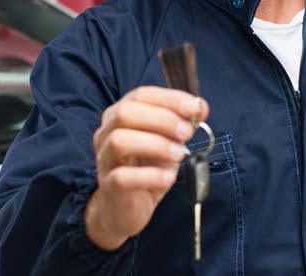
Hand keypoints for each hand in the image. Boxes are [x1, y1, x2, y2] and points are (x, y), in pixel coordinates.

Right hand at [84, 86, 208, 250]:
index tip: (196, 108)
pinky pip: (123, 177)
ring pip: (119, 141)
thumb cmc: (146, 171)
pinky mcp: (109, 187)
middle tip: (187, 133)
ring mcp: (104, 160)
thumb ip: (180, 125)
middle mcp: (106, 134)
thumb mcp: (167, 144)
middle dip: (162, 119)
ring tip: (179, 155)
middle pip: (125, 113)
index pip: (140, 95)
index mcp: (120, 117)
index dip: (170, 99)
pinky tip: (168, 178)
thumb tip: (200, 108)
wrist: (126, 209)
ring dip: (155, 144)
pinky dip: (150, 175)